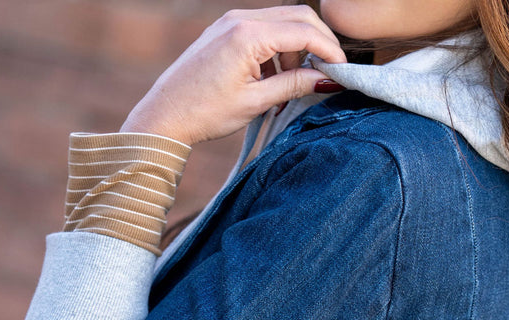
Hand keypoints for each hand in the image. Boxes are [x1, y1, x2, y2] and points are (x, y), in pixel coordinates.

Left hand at [119, 5, 346, 145]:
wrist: (165, 114)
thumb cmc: (205, 112)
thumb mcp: (256, 102)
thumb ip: (294, 85)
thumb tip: (328, 80)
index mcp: (248, 35)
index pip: (304, 31)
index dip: (329, 50)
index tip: (342, 71)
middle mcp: (240, 18)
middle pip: (297, 16)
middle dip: (318, 42)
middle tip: (328, 72)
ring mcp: (231, 20)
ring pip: (282, 21)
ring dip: (297, 47)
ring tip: (295, 82)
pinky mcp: (225, 29)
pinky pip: (263, 28)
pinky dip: (278, 48)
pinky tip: (275, 76)